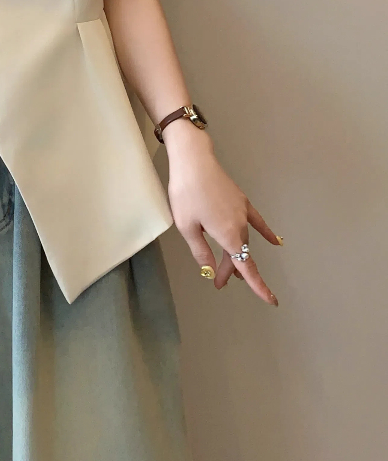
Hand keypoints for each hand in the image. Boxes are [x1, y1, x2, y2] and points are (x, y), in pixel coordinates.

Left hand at [163, 122, 281, 305]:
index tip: (270, 300)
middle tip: (218, 282)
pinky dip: (264, 232)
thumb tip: (210, 270)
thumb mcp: (186, 227)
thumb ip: (201, 251)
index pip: (245, 265)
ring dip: (236, 254)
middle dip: (230, 270)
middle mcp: (240, 225)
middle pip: (239, 253)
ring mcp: (242, 211)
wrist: (193, 161)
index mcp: (228, 234)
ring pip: (243, 239)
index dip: (257, 285)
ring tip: (229, 269)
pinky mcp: (240, 200)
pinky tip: (274, 241)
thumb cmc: (186, 193)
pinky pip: (255, 221)